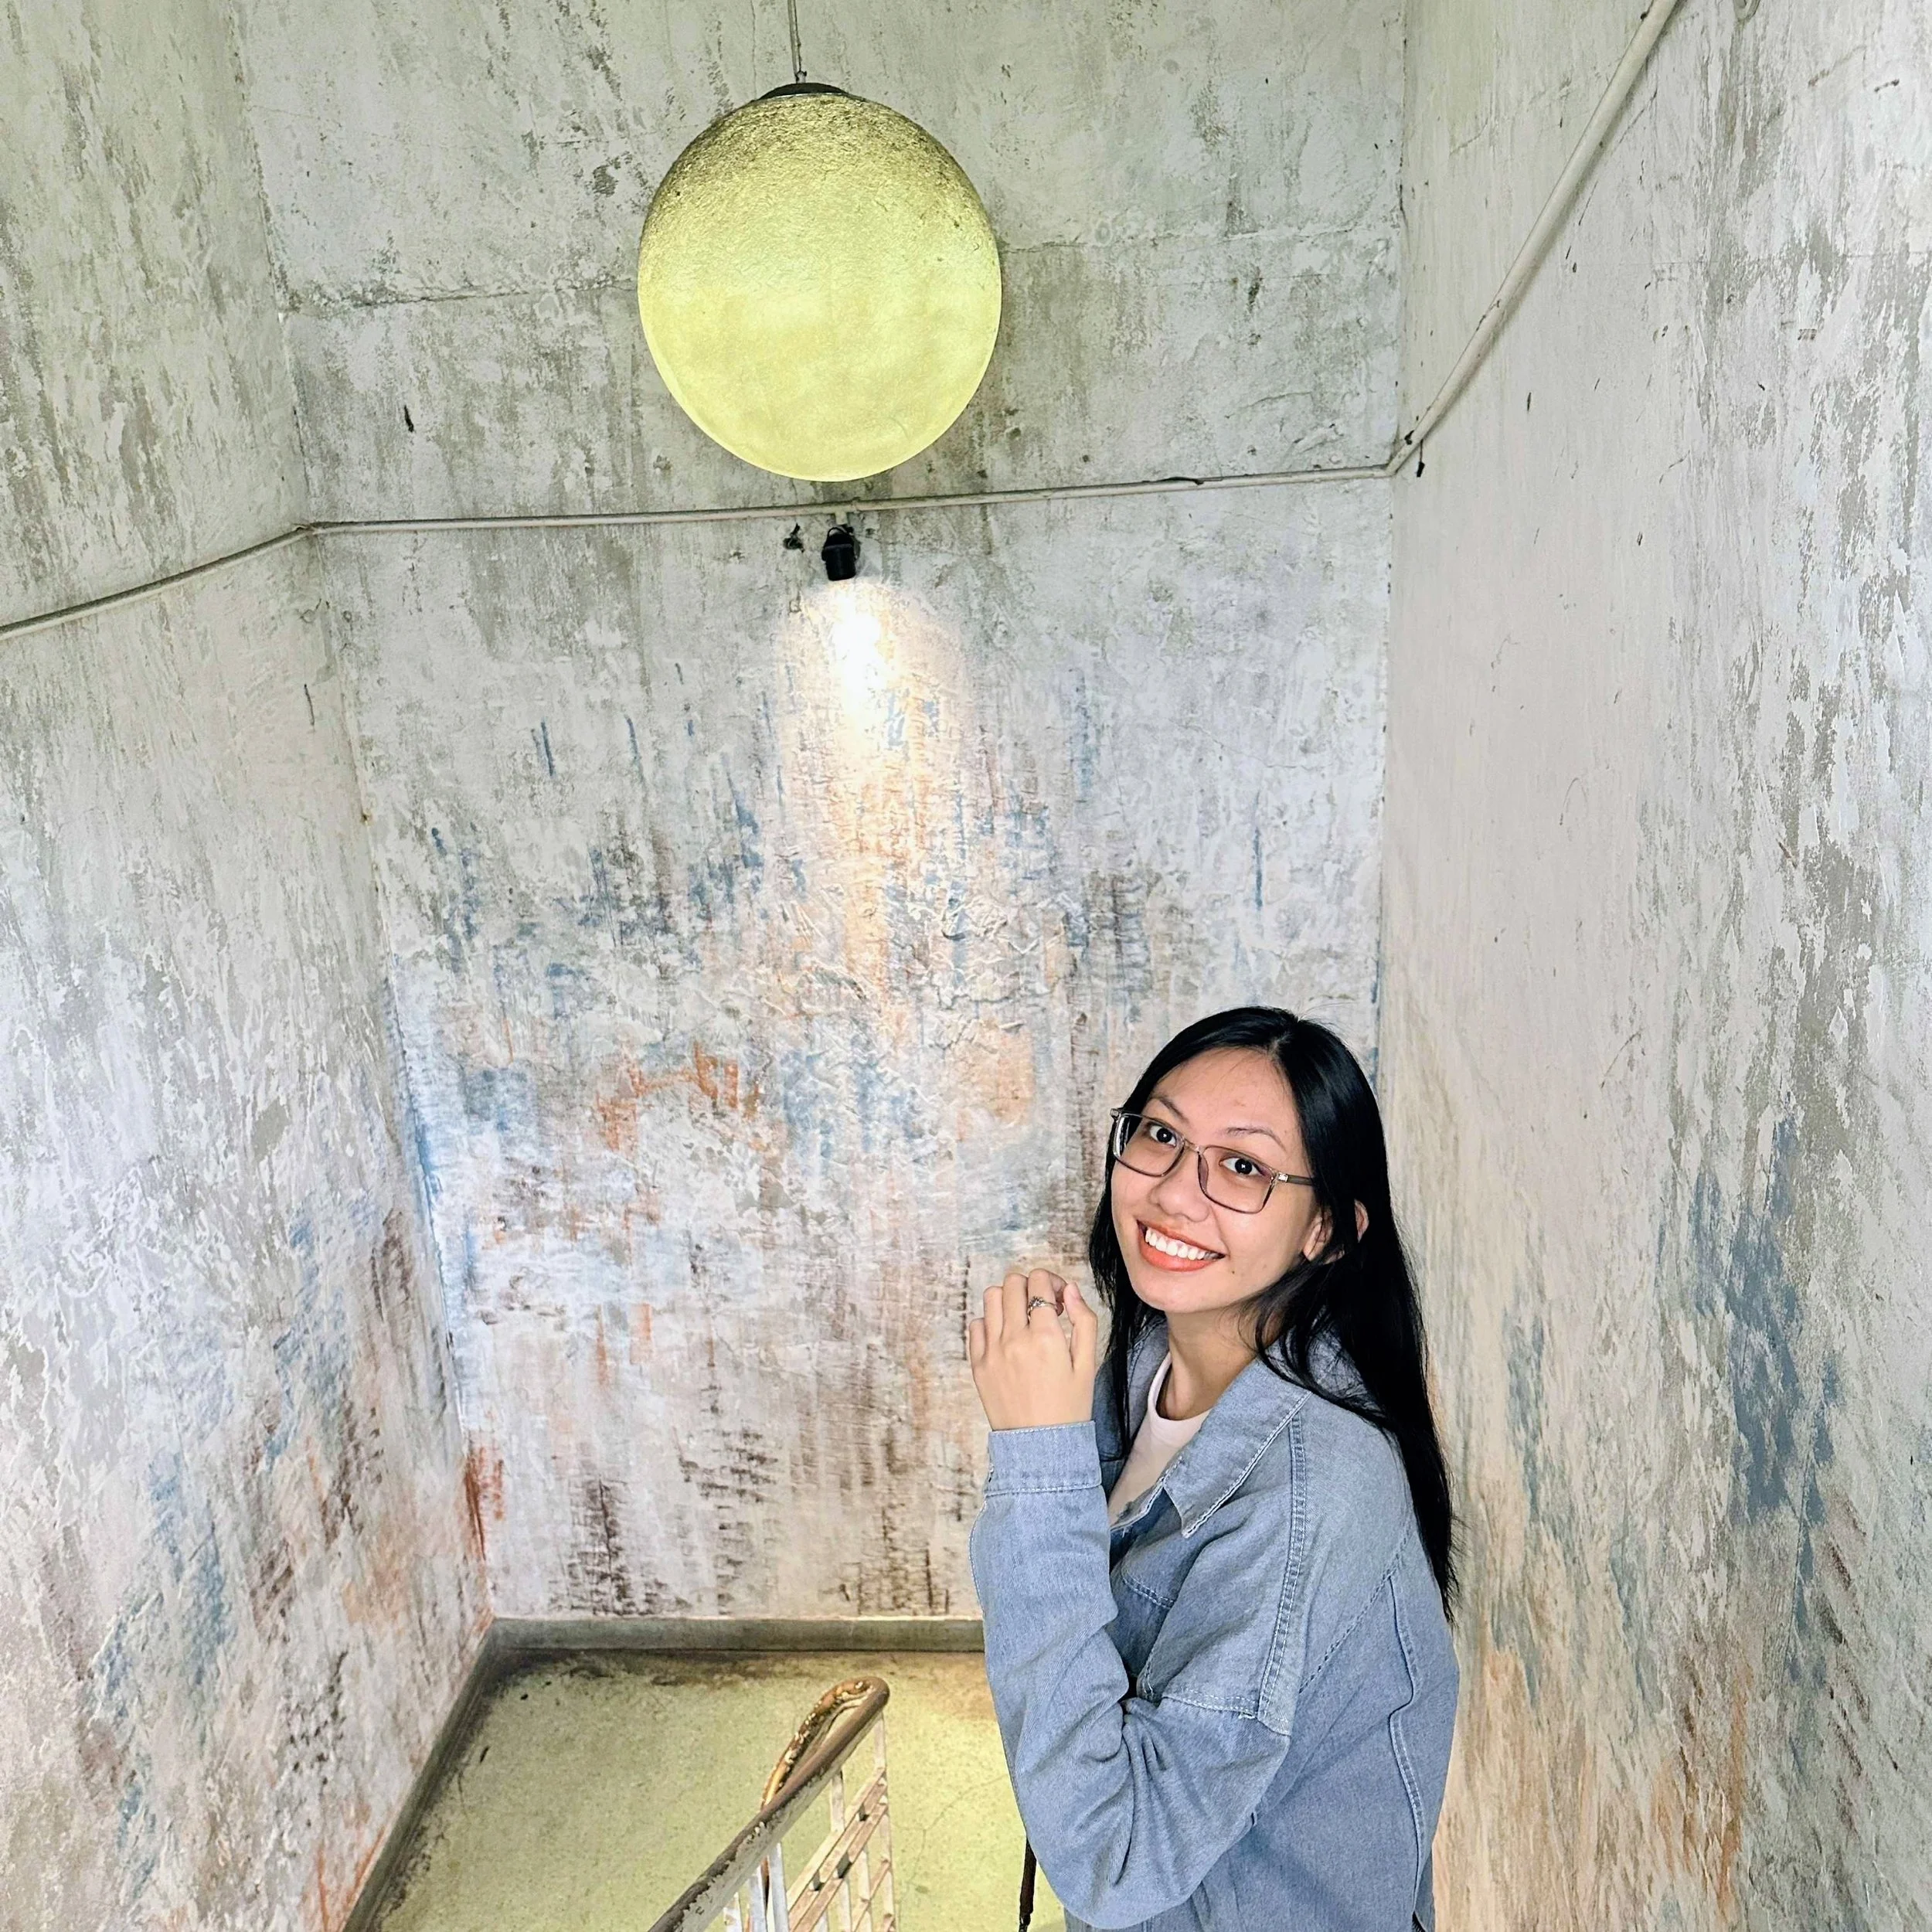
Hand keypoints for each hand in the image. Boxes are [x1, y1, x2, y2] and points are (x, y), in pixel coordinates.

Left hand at [968, 1269, 1098, 1429]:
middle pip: (1013, 1283)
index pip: (1038, 1281)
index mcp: (1045, 1337)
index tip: (1059, 1299)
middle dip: (1030, 1286)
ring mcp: (992, 1351)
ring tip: (1022, 1317)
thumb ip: (1084, 1321)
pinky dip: (991, 1321)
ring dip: (1008, 1298)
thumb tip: (1070, 1290)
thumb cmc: (1069, 1407)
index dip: (1051, 1281)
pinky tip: (1006, 1336)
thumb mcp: (1087, 1365)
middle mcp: (1014, 1339)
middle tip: (1042, 1306)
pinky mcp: (978, 1364)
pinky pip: (976, 1325)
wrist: (1040, 1446)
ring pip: (991, 1297)